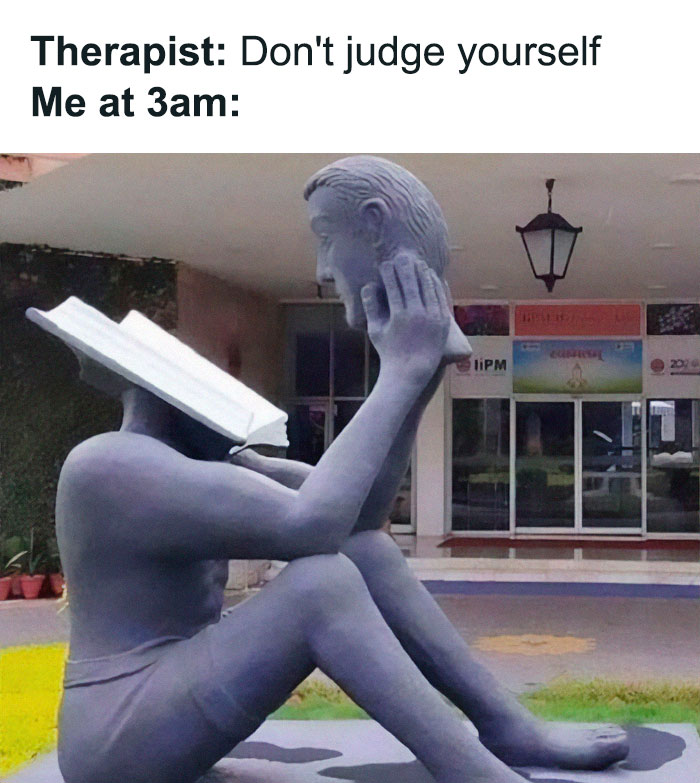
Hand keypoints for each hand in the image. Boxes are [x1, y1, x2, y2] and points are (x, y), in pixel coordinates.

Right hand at [362, 254, 449, 384]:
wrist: (412, 371)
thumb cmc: (389, 350)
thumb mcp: (375, 330)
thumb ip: (371, 306)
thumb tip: (367, 285)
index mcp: (399, 316)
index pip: (393, 286)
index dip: (389, 273)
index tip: (386, 263)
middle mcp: (418, 315)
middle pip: (412, 282)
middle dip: (406, 267)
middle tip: (402, 256)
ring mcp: (433, 317)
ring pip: (428, 287)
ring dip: (422, 272)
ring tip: (417, 263)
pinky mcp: (443, 321)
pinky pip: (440, 296)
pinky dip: (435, 284)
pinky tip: (431, 276)